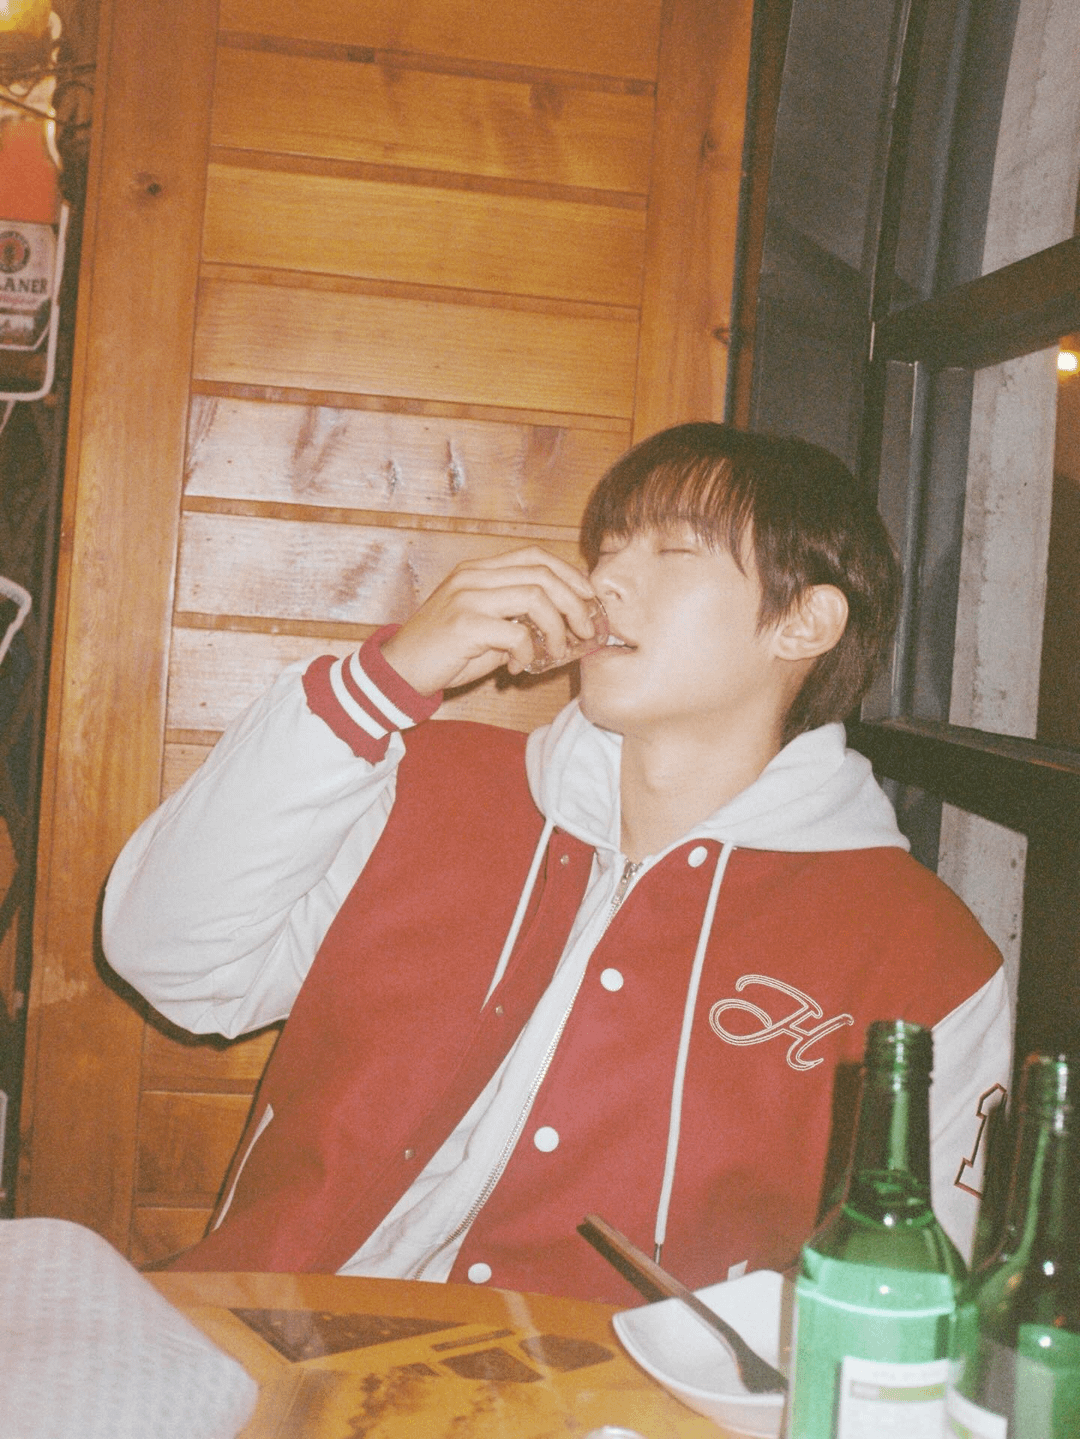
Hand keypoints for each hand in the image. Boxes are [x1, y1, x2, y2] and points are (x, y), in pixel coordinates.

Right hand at [380, 547, 600, 693]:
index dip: (569, 574)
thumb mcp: (483, 628)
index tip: (588, 599)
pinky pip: (516, 633)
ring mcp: (467, 598)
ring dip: (558, 628)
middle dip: (575, 602)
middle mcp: (473, 577)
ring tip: (557, 651)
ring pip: (536, 597)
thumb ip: (517, 620)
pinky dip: (528, 652)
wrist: (398, 670)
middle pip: (543, 573)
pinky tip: (520, 666)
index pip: (535, 555)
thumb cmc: (443, 652)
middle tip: (586, 630)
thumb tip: (564, 629)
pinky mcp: (464, 625)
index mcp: (478, 571)